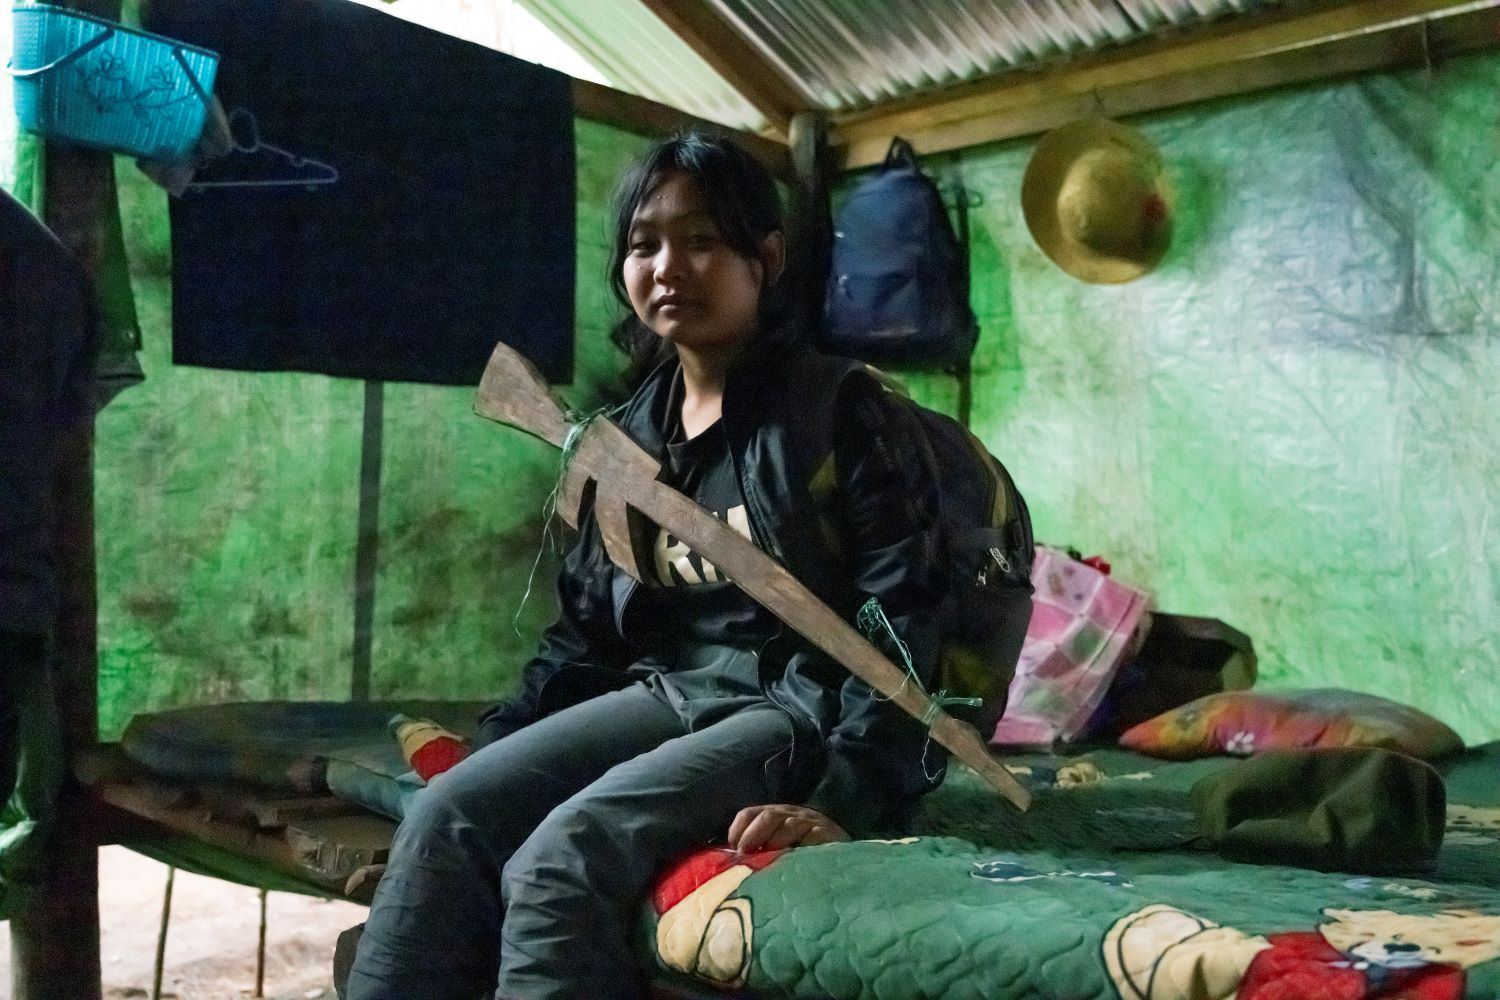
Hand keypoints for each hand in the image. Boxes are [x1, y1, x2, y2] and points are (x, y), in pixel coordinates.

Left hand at [727, 804, 850, 851]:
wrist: (844, 858)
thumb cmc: (804, 856)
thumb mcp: (778, 849)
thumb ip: (759, 852)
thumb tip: (734, 864)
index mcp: (775, 816)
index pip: (750, 813)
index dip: (739, 828)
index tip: (733, 847)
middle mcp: (791, 815)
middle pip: (769, 816)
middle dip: (753, 834)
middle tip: (745, 854)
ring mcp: (811, 823)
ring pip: (789, 824)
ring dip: (775, 840)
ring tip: (769, 857)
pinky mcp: (829, 835)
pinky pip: (814, 836)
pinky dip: (802, 845)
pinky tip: (795, 860)